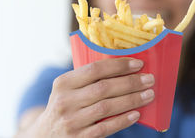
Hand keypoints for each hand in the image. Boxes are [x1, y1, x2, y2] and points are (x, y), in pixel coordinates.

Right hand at [30, 58, 154, 136]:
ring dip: (132, 100)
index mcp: (63, 83)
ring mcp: (71, 121)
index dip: (119, 65)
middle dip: (131, 82)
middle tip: (149, 79)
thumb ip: (89, 80)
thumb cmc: (66, 107)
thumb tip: (127, 70)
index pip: (95, 69)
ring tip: (149, 95)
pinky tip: (136, 114)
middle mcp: (64, 101)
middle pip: (104, 88)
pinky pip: (105, 128)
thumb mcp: (68, 90)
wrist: (44, 137)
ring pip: (107, 107)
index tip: (139, 64)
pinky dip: (123, 120)